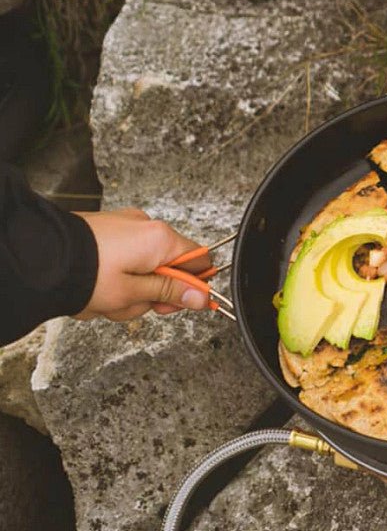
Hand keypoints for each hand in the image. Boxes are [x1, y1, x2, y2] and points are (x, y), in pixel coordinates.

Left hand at [74, 209, 211, 321]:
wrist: (40, 256)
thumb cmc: (84, 274)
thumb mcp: (131, 293)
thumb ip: (169, 293)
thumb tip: (202, 297)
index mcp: (160, 239)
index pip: (198, 261)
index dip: (190, 287)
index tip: (173, 304)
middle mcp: (147, 226)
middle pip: (167, 268)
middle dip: (149, 293)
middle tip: (128, 304)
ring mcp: (127, 226)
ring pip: (143, 267)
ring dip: (127, 289)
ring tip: (103, 299)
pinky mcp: (110, 230)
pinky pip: (125, 258)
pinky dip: (114, 276)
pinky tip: (96, 287)